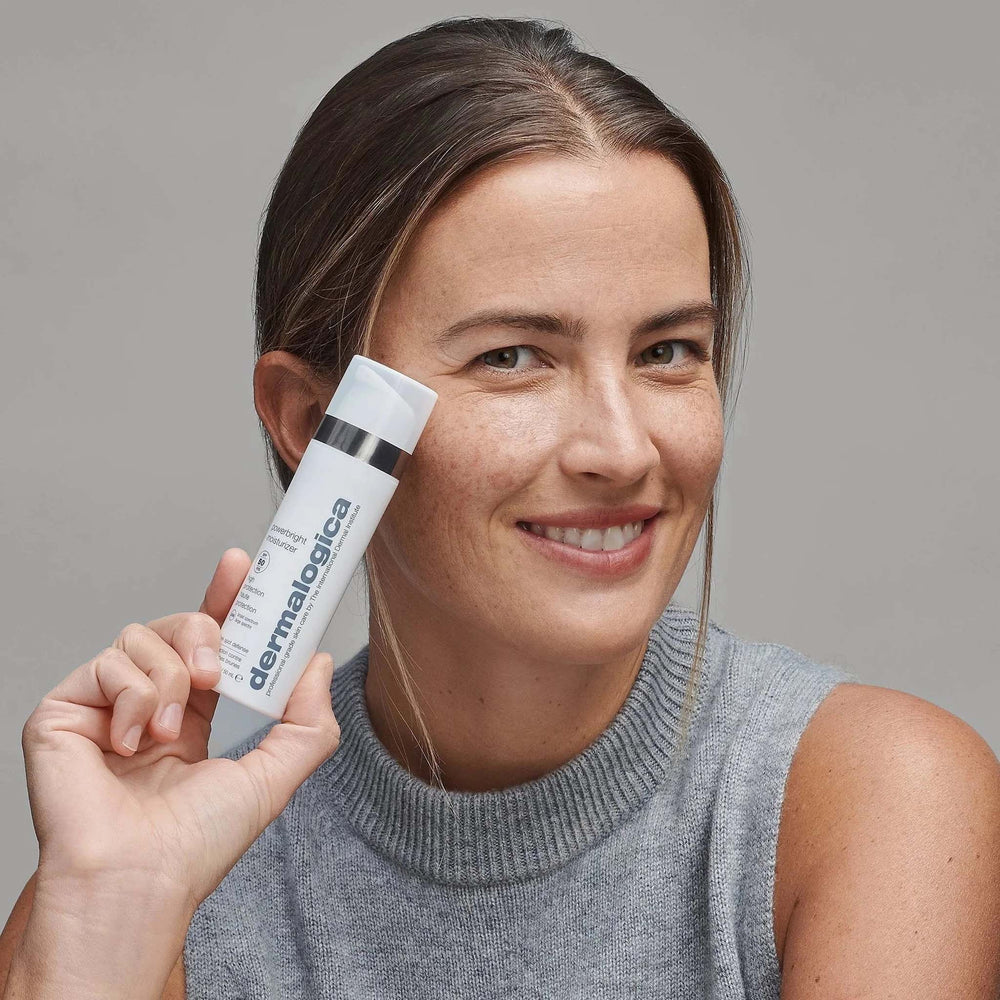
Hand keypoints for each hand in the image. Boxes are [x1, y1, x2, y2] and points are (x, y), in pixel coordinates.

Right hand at [19, 548, 340, 912]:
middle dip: (208, 632)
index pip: (212, 640)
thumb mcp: (274, 777)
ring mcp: (107, 704)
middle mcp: (151, 702)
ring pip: (145, 636)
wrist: (136, 878)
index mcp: (195, 714)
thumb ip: (307, 721)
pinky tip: (129, 744)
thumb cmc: (196, 843)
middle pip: (180, 624)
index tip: (244, 565)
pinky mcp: (67, 709)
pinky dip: (132, 699)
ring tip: (171, 733)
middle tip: (219, 672)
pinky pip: (109, 663)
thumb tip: (315, 662)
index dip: (227, 599)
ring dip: (172, 680)